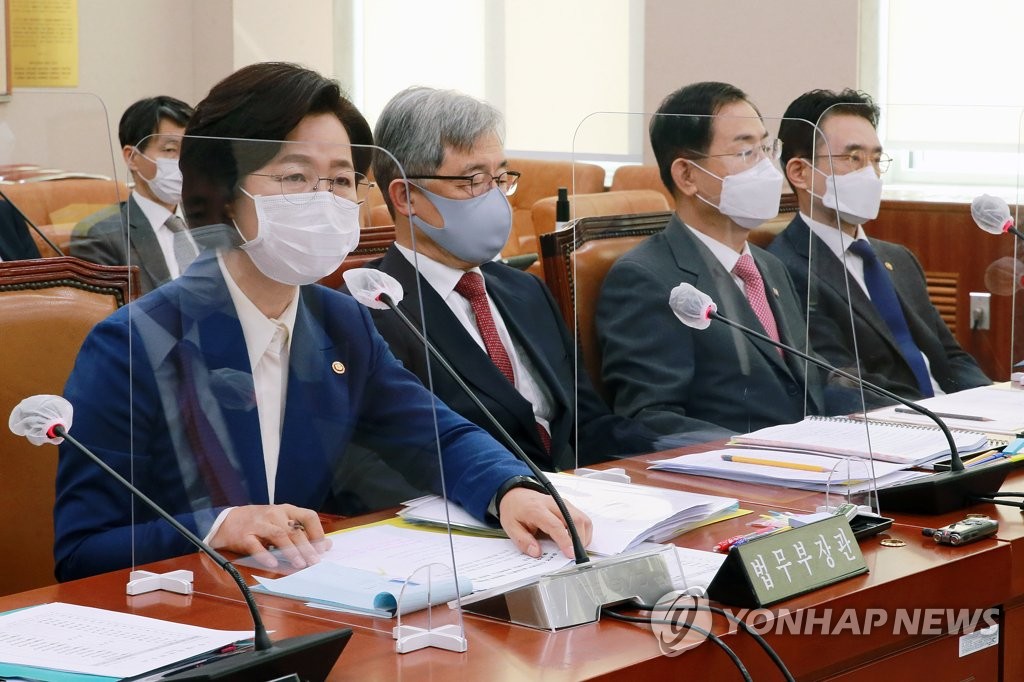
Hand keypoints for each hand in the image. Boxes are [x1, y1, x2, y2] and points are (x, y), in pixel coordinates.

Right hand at [209, 504, 328, 568]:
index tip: (323, 549)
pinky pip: (255, 545)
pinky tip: (272, 563)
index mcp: (287, 510)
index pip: (308, 516)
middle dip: (306, 547)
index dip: (318, 532)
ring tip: (299, 563)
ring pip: (278, 535)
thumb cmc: (261, 523)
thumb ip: (304, 532)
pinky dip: (264, 554)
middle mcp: (274, 514)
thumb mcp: (283, 522)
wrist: (228, 520)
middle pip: (294, 530)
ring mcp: (259, 524)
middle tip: (314, 562)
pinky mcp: (244, 535)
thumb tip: (327, 545)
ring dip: (291, 550)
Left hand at [498, 488, 591, 558]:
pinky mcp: (568, 505)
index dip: (565, 541)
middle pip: (575, 520)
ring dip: (583, 536)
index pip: (556, 525)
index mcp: (537, 509)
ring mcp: (563, 503)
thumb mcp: (510, 527)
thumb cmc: (514, 510)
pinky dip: (583, 530)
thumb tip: (536, 553)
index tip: (570, 554)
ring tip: (575, 548)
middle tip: (574, 555)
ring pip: (582, 518)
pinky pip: (582, 518)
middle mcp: (553, 504)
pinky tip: (575, 539)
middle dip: (579, 540)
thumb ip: (523, 541)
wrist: (516, 494)